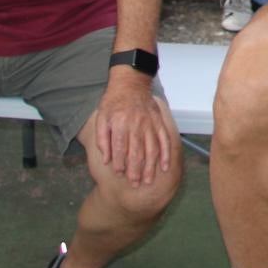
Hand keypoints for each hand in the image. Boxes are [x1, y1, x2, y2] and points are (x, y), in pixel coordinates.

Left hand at [92, 73, 172, 187]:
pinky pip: (164, 140)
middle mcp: (136, 124)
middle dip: (136, 170)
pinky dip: (166, 154)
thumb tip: (107, 159)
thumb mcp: (101, 117)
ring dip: (151, 167)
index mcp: (120, 123)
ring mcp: (150, 124)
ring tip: (148, 181)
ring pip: (151, 149)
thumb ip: (102, 139)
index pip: (121, 148)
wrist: (130, 83)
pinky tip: (165, 167)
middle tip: (135, 184)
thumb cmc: (113, 101)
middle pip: (137, 152)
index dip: (120, 163)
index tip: (119, 174)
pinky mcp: (159, 122)